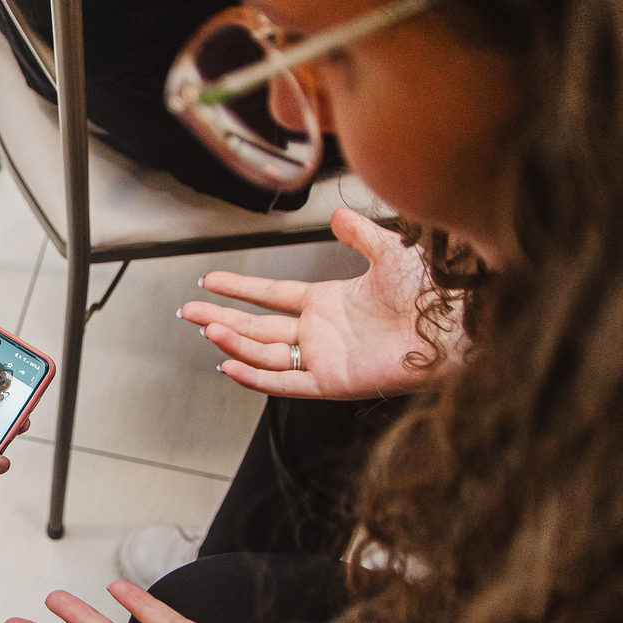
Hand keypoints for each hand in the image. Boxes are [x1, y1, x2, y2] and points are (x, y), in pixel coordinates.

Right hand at [179, 209, 465, 399]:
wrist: (457, 323)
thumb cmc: (433, 292)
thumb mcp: (389, 251)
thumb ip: (359, 235)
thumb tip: (338, 216)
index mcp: (330, 303)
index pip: (272, 297)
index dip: (240, 289)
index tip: (210, 282)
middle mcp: (322, 333)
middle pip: (257, 326)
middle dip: (221, 317)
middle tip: (189, 311)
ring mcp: (324, 358)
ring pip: (264, 352)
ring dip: (233, 340)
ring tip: (206, 328)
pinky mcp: (332, 381)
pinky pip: (284, 382)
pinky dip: (255, 375)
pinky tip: (230, 363)